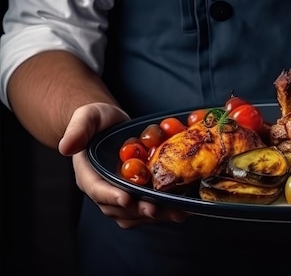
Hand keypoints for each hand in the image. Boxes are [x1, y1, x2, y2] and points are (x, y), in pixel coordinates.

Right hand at [58, 103, 188, 228]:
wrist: (112, 125)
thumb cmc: (98, 120)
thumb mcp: (87, 117)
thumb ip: (78, 129)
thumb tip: (65, 147)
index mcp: (88, 175)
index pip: (97, 189)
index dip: (110, 196)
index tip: (125, 199)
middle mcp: (104, 190)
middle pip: (119, 208)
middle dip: (137, 210)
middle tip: (155, 209)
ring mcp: (122, 194)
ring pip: (136, 213)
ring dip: (156, 216)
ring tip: (176, 213)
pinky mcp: (138, 195)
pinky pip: (149, 207)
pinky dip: (165, 210)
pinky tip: (183, 208)